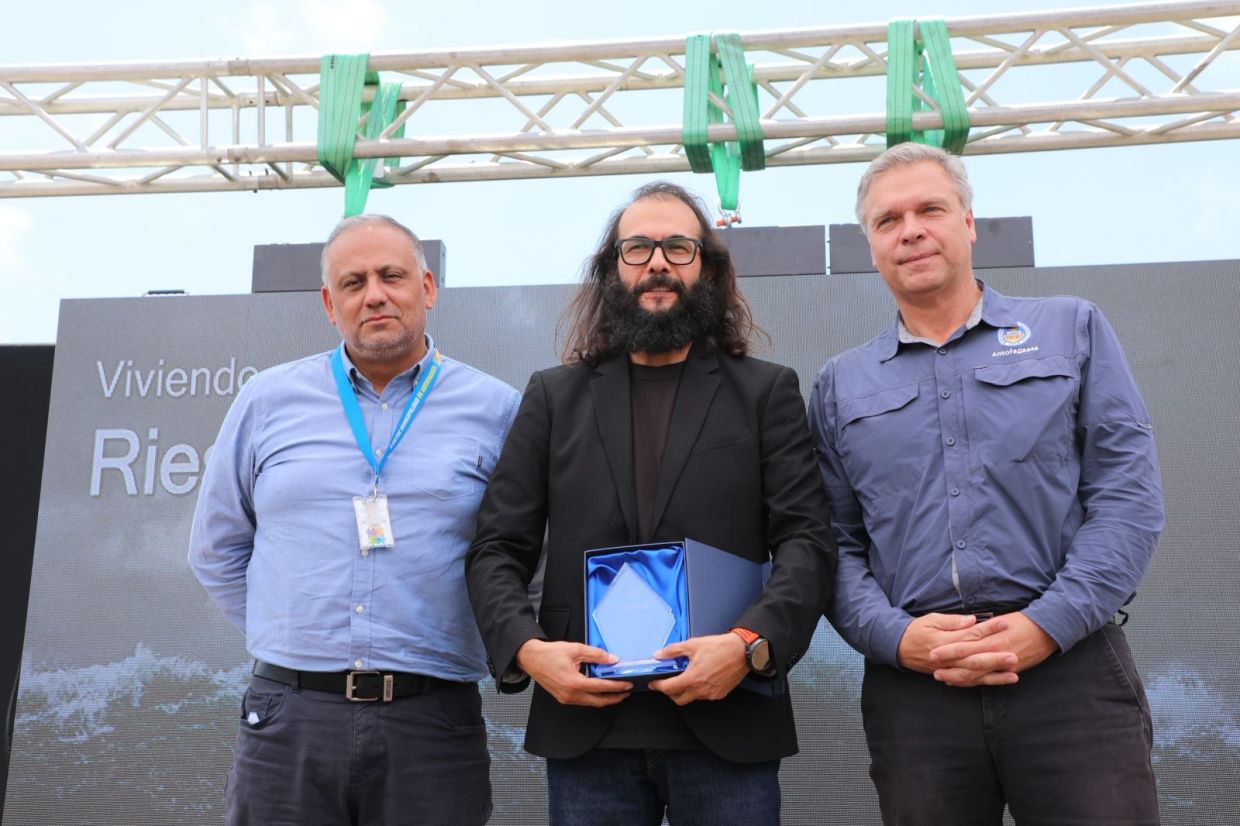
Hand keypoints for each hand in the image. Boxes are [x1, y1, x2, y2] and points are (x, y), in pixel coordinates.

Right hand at [515, 639, 631, 706]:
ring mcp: (566, 698)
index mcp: (574, 683)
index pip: (601, 687)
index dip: (617, 686)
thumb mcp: (575, 649)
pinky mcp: (563, 698)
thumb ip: (596, 655)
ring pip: (591, 702)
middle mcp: (570, 694)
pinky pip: (582, 701)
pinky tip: (598, 690)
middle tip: (626, 692)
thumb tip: (611, 659)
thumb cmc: (549, 654)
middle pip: (598, 701)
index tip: (627, 684)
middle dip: (614, 698)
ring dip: (604, 699)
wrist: (531, 658)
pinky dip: (593, 697)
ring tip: (615, 692)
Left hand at [648, 633, 748, 705]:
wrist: (742, 652)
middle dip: (670, 693)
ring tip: (686, 677)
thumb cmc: (721, 647)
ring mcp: (711, 694)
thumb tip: (659, 655)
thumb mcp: (692, 644)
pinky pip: (704, 696)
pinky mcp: (719, 694)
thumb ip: (673, 651)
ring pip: (692, 698)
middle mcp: (701, 689)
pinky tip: (700, 679)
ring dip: (685, 691)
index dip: (658, 686)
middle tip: (668, 683)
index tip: (654, 683)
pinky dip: (698, 690)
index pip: (668, 688)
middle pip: (678, 699)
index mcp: (692, 678)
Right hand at [897, 613, 1011, 673]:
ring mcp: (949, 669)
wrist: (899, 648)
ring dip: (995, 676)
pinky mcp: (950, 675)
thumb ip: (952, 621)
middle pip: (975, 659)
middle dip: (996, 658)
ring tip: (1014, 674)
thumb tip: (972, 620)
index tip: (1006, 623)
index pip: (971, 634)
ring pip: (974, 675)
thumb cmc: (916, 630)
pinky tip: (999, 681)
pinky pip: (969, 682)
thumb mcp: (931, 619)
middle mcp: (947, 658)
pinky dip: (984, 682)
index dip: (989, 629)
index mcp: (944, 641)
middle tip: (1015, 656)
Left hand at [928, 612, 1056, 686]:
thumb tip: (965, 627)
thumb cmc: (1022, 621)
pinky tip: (963, 683)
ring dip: (960, 679)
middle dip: (950, 669)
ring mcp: (1004, 665)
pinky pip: (990, 680)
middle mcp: (996, 653)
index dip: (948, 651)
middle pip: (968, 665)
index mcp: (991, 638)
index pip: (964, 646)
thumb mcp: (1000, 619)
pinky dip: (975, 682)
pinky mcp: (1011, 672)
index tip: (933, 652)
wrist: (1047, 630)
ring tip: (944, 679)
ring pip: (978, 676)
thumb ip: (981, 627)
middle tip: (934, 672)